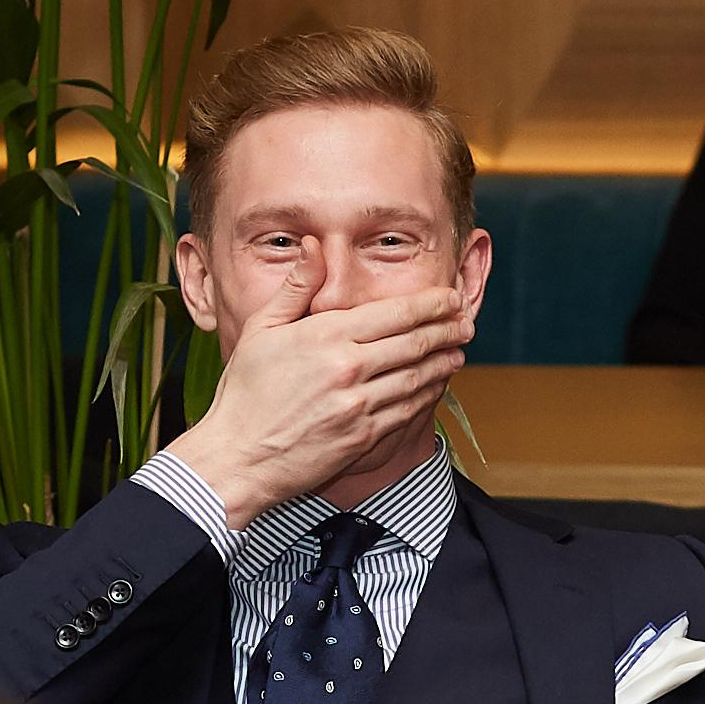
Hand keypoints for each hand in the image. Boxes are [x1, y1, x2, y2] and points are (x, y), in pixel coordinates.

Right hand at [170, 268, 470, 522]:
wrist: (238, 457)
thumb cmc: (244, 392)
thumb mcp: (260, 329)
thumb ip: (295, 287)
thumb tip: (314, 246)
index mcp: (326, 335)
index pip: (396, 313)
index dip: (431, 304)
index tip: (451, 297)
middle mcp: (348, 368)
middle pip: (416, 342)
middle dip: (448, 329)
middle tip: (466, 321)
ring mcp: (358, 405)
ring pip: (417, 377)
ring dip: (444, 362)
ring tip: (459, 350)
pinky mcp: (363, 437)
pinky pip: (407, 410)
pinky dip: (428, 395)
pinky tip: (436, 385)